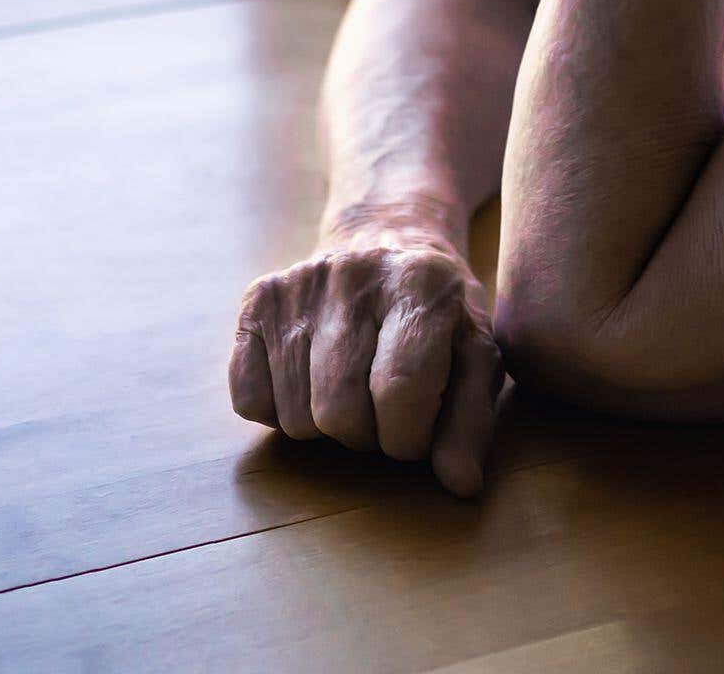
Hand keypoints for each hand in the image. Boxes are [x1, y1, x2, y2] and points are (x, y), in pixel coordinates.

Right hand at [229, 207, 507, 495]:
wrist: (386, 238)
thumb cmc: (438, 313)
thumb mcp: (475, 357)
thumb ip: (472, 422)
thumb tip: (461, 484)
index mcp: (420, 284)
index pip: (399, 391)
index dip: (409, 438)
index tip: (418, 433)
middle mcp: (354, 274)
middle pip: (340, 410)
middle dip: (368, 436)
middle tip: (384, 414)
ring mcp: (298, 284)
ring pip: (295, 415)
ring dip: (326, 428)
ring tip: (352, 395)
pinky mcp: (258, 299)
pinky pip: (249, 399)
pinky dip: (278, 412)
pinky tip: (310, 383)